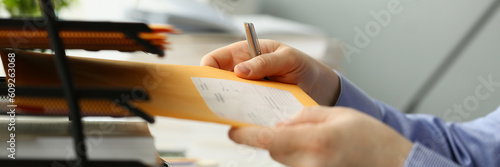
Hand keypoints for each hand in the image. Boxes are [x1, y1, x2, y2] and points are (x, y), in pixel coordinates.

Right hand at [201, 39, 339, 104]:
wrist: (321, 87)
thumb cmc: (302, 65)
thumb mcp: (288, 58)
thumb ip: (265, 62)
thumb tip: (240, 70)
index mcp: (245, 53)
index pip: (216, 59)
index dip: (207, 69)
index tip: (207, 81)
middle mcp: (242, 73)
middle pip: (218, 82)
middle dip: (215, 90)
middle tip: (217, 100)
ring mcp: (248, 91)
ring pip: (230, 99)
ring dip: (230, 105)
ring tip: (233, 112)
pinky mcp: (256, 107)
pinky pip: (245, 113)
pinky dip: (244, 117)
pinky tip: (248, 121)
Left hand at [228, 106, 412, 166]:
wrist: (397, 164)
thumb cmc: (372, 139)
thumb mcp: (338, 115)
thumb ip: (305, 117)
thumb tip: (281, 124)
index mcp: (315, 142)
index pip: (269, 140)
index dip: (246, 135)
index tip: (232, 131)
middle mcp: (311, 164)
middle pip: (275, 150)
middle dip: (275, 136)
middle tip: (290, 126)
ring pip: (285, 159)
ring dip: (289, 147)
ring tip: (315, 138)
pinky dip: (300, 156)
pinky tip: (319, 150)